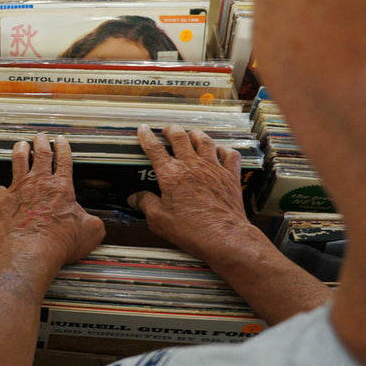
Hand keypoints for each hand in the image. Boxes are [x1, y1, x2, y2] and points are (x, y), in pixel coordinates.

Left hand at [0, 133, 104, 284]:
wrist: (30, 252)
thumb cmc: (59, 243)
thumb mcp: (91, 233)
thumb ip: (94, 222)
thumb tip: (94, 222)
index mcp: (61, 187)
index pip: (63, 160)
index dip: (63, 147)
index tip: (60, 140)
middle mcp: (39, 184)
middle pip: (40, 155)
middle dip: (41, 143)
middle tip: (40, 137)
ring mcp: (19, 190)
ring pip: (18, 162)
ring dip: (20, 151)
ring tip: (21, 145)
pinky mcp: (3, 203)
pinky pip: (1, 189)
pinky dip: (2, 188)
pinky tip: (2, 187)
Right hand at [127, 124, 256, 263]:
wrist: (223, 236)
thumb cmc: (191, 229)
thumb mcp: (158, 219)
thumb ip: (145, 204)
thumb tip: (135, 198)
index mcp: (171, 174)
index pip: (155, 149)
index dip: (147, 137)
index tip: (143, 130)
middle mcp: (192, 166)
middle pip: (180, 137)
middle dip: (172, 130)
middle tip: (167, 129)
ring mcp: (213, 168)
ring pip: (204, 141)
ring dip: (195, 134)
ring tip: (191, 134)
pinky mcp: (230, 176)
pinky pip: (230, 154)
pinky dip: (224, 149)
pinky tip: (220, 150)